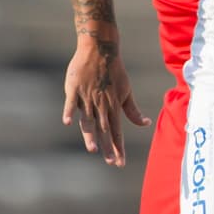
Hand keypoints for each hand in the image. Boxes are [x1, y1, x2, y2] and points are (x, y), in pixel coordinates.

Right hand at [63, 35, 150, 165]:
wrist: (101, 49)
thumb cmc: (114, 72)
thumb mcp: (127, 91)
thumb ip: (132, 110)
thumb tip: (145, 123)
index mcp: (113, 106)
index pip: (117, 132)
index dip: (119, 148)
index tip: (120, 163)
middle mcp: (101, 104)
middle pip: (104, 130)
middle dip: (108, 147)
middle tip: (112, 162)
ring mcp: (87, 97)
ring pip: (89, 120)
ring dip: (91, 135)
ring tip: (93, 150)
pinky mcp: (74, 89)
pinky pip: (72, 102)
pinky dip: (70, 111)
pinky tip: (68, 122)